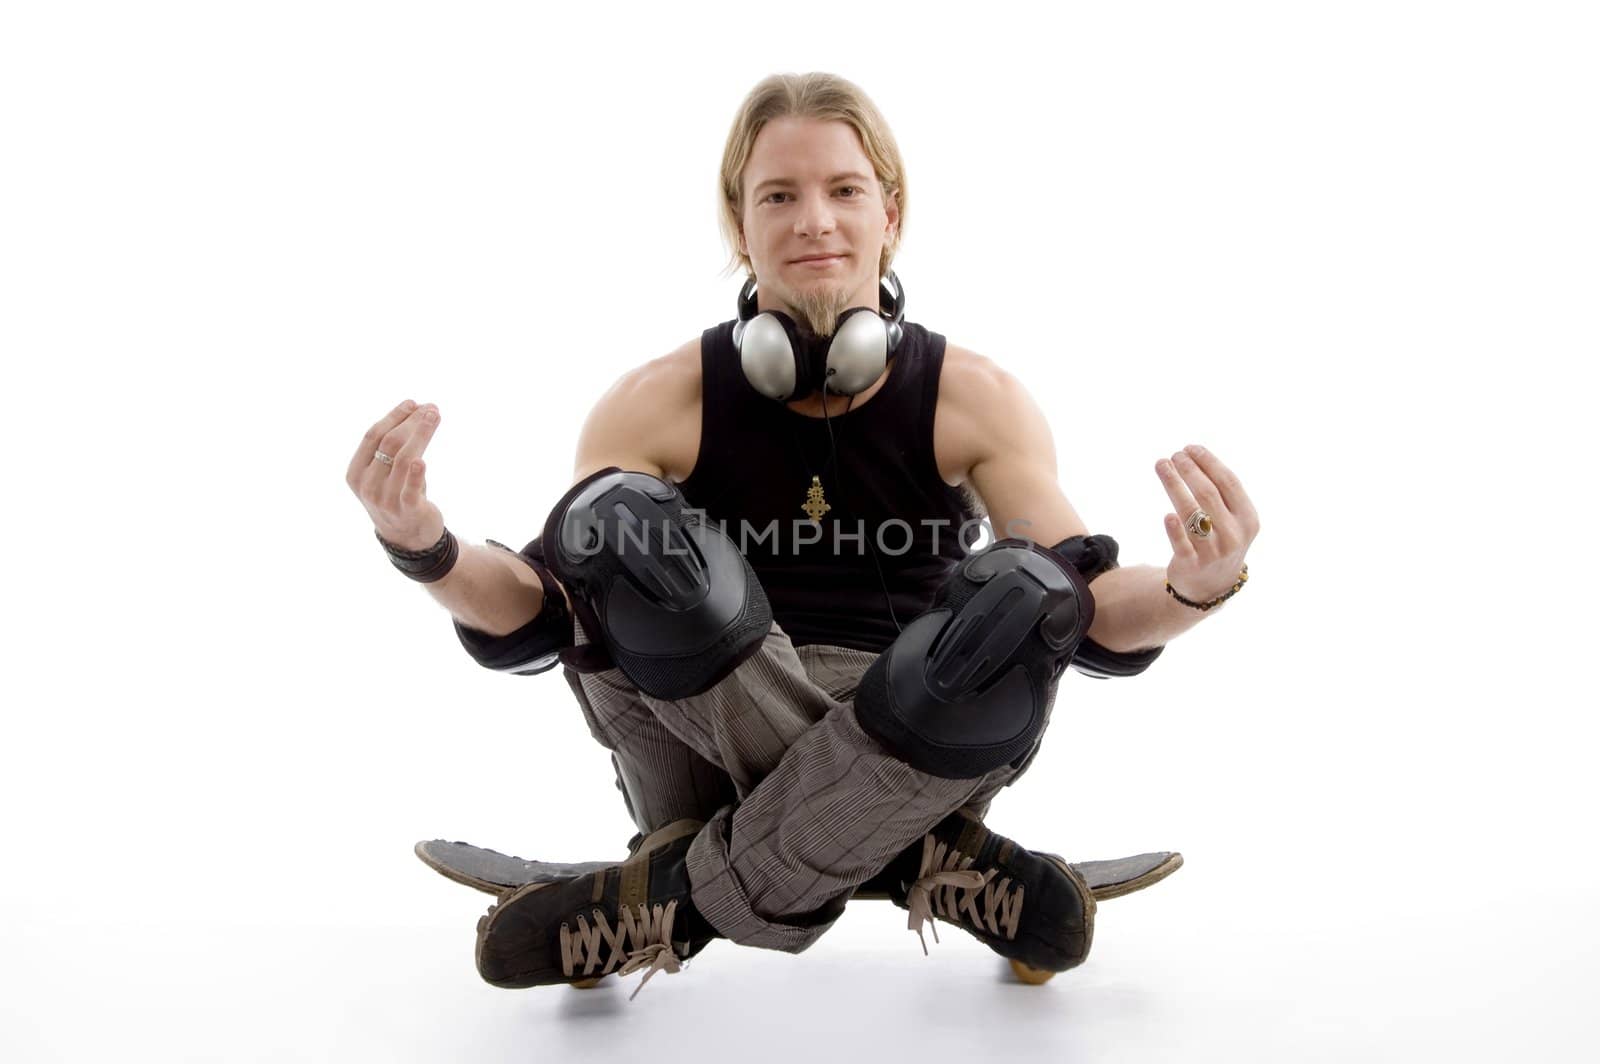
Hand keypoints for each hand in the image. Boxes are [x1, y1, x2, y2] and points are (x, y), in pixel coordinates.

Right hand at [346, 399, 444, 550]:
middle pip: (389, 443)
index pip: (372, 436)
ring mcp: (385, 499)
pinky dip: (415, 473)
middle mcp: (367, 485)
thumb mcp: (385, 473)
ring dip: (421, 434)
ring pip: (403, 458)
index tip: (413, 403)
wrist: (407, 536)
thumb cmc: (397, 495)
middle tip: (431, 408)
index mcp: (356, 472)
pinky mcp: (406, 510)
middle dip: (411, 422)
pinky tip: (422, 460)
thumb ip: (393, 447)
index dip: (393, 417)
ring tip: (435, 417)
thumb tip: (417, 409)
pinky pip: (411, 488)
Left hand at [1155, 444, 1259, 603]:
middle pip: (1208, 494)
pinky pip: (1181, 543)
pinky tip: (1167, 515)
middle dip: (1189, 470)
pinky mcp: (1192, 564)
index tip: (1190, 448)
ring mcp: (1214, 550)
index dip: (1209, 462)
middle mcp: (1234, 534)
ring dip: (1174, 486)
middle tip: (1173, 455)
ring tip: (1162, 466)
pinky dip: (1174, 529)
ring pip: (1191, 513)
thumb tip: (1193, 458)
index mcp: (1247, 518)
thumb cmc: (1220, 539)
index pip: (1228, 482)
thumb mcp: (1232, 519)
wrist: (1212, 585)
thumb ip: (1221, 493)